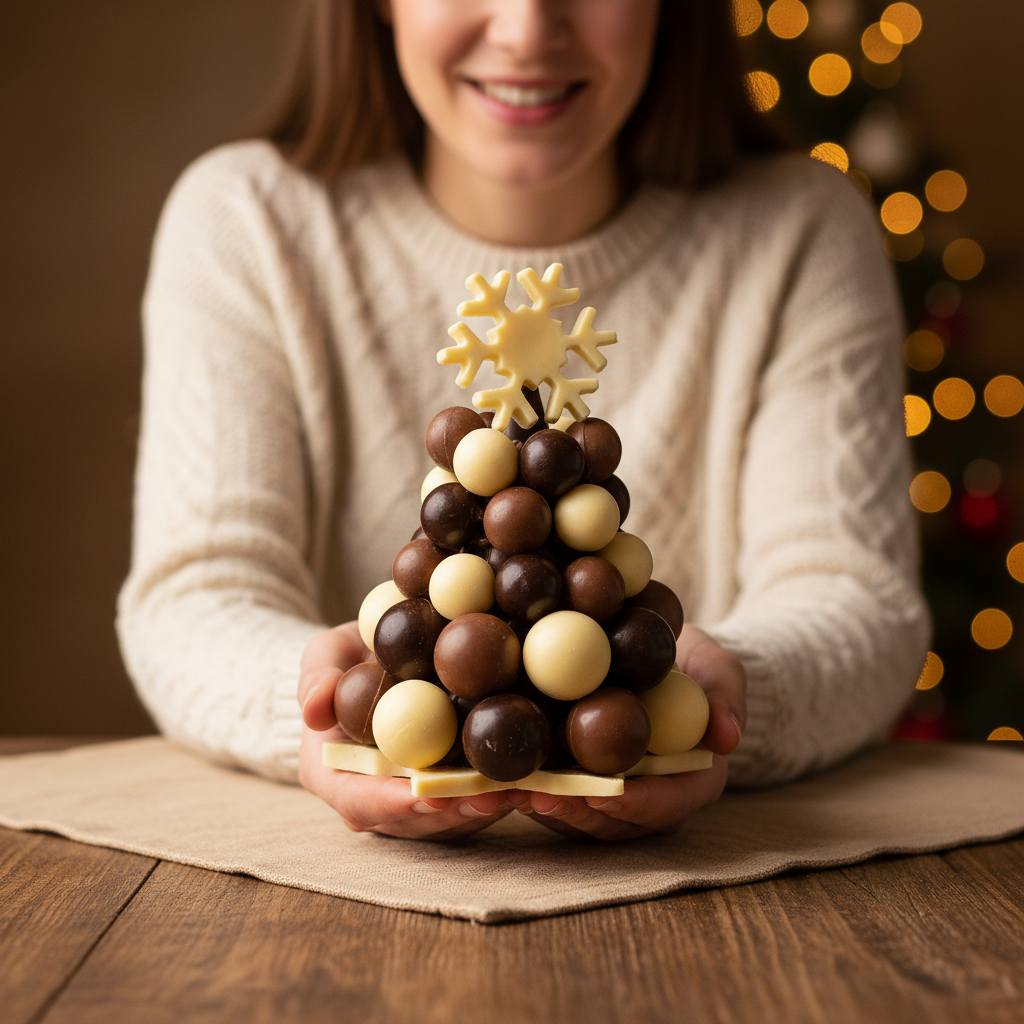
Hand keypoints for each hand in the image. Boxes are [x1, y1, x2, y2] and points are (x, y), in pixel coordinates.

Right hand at [297, 622, 514, 838]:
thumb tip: (314, 708)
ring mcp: (416, 800)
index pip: (358, 801)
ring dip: (485, 806)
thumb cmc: (346, 660)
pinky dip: (502, 788)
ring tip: (520, 788)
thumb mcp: (324, 655)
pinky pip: (476, 796)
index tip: (422, 795)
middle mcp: (376, 798)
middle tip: (489, 796)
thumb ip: (317, 676)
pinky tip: (532, 773)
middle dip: (451, 811)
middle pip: (412, 819)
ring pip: (450, 816)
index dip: (389, 803)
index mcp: (335, 775)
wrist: (377, 663)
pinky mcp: (452, 789)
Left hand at [512, 624, 745, 839]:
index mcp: (690, 780)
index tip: (608, 794)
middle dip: (578, 812)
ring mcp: (609, 796)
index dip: (639, 804)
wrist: (660, 657)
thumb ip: (726, 697)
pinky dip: (524, 785)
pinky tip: (493, 772)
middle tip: (541, 796)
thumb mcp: (719, 671)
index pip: (669, 804)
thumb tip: (727, 736)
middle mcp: (649, 799)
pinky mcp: (573, 780)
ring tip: (508, 788)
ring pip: (577, 814)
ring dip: (543, 804)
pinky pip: (551, 790)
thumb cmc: (696, 665)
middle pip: (614, 821)